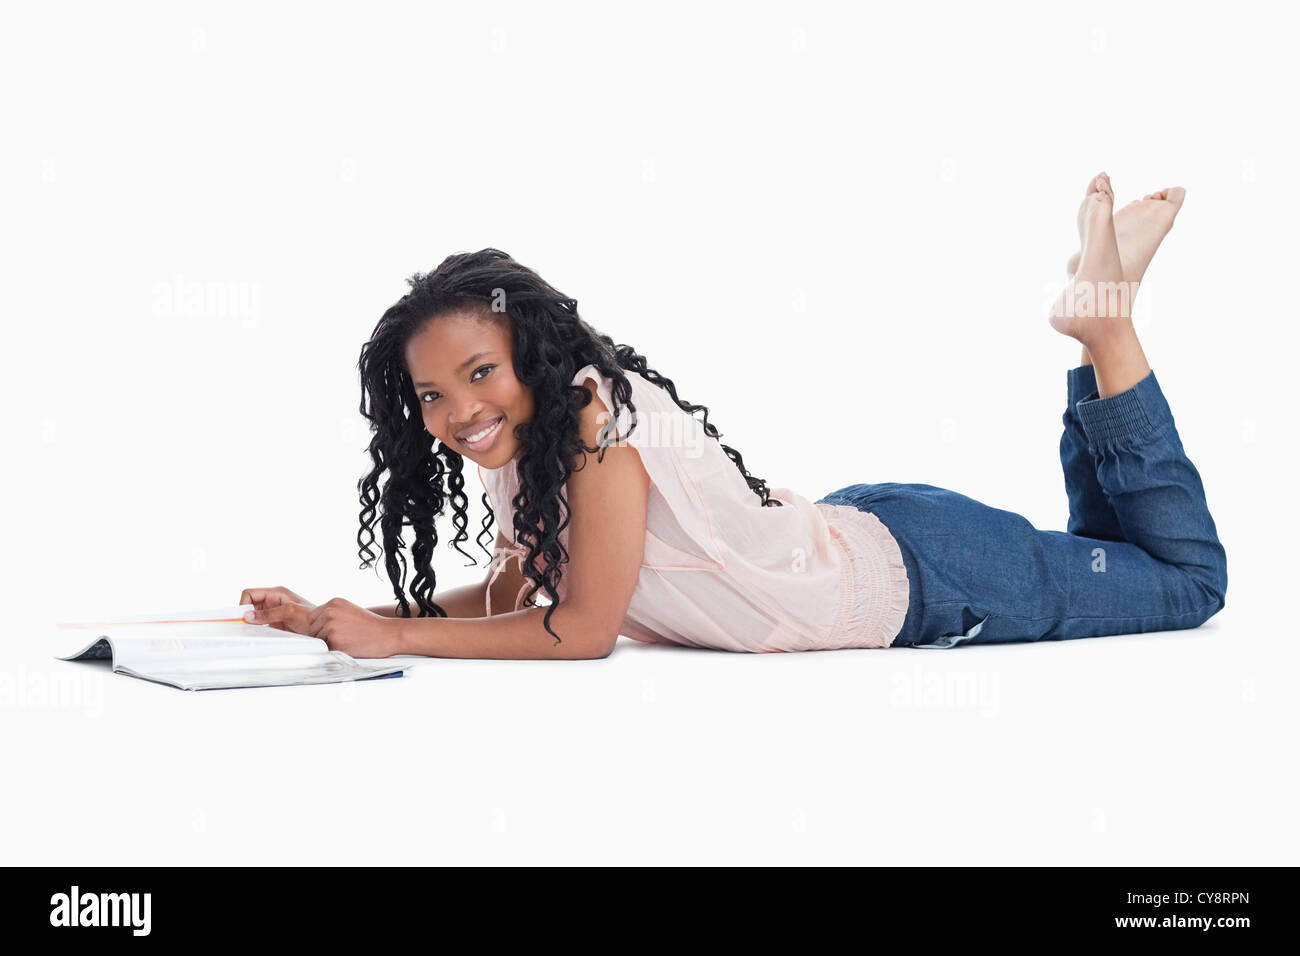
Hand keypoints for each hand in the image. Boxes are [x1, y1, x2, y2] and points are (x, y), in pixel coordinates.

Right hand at [239, 586, 315, 633]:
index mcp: (275, 593)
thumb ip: (269, 613)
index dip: (243, 604)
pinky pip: (258, 625)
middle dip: (245, 615)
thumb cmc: (311, 617)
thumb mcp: (290, 612)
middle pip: (248, 605)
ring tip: (250, 632)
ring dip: (250, 624)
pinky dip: (255, 630)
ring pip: (252, 616)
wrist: (322, 630)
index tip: (243, 617)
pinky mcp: (273, 624)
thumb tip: (248, 616)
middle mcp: (272, 601)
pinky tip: (257, 636)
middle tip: (243, 627)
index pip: (250, 593)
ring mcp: (272, 613)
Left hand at [247, 596, 403, 658]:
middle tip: (308, 634)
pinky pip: (324, 650)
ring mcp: (328, 625)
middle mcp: (326, 611)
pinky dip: (335, 651)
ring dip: (328, 645)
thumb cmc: (370, 631)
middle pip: (302, 628)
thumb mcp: (346, 617)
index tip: (248, 617)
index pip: (291, 610)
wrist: (391, 634)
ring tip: (350, 641)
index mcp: (328, 605)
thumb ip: (325, 621)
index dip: (268, 614)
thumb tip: (308, 631)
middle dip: (306, 635)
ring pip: (313, 641)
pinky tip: (352, 646)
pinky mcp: (334, 639)